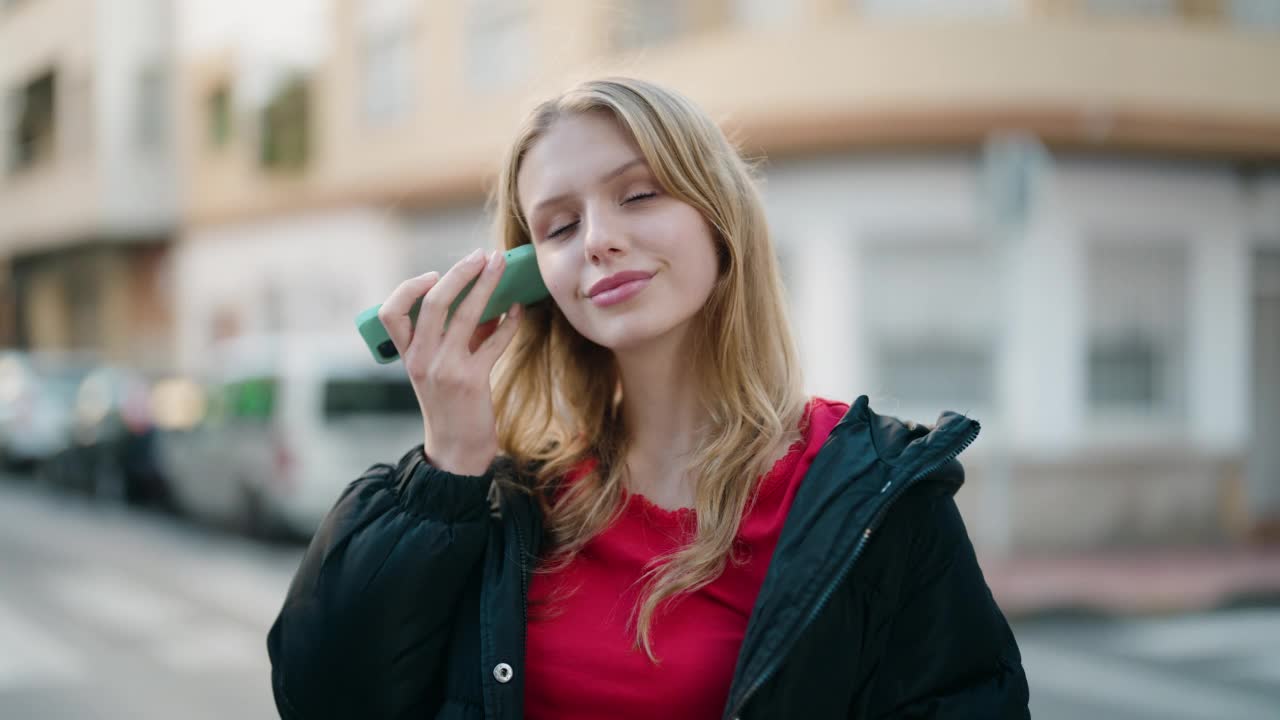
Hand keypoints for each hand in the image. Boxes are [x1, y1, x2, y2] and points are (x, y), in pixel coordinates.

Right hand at [377, 248, 522, 474]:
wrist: (456, 451)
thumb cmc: (451, 405)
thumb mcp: (442, 369)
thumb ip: (458, 335)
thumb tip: (488, 298)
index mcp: (407, 355)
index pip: (390, 313)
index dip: (408, 288)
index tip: (433, 275)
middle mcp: (421, 359)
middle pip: (433, 302)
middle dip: (459, 273)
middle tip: (481, 255)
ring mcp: (445, 369)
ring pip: (465, 314)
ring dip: (486, 284)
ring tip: (501, 264)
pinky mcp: (472, 380)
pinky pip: (494, 341)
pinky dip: (509, 321)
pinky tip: (518, 310)